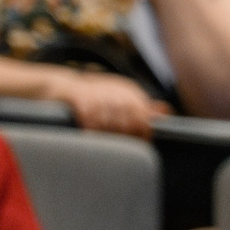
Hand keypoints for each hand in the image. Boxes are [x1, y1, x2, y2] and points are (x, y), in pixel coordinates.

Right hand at [47, 68, 170, 136]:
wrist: (63, 86)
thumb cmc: (97, 98)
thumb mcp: (122, 99)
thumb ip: (143, 108)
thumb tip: (167, 111)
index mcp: (130, 91)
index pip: (144, 118)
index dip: (142, 134)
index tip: (138, 143)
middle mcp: (116, 90)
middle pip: (128, 123)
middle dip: (123, 136)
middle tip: (115, 143)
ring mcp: (98, 93)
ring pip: (109, 124)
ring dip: (104, 135)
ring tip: (99, 138)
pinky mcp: (80, 97)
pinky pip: (90, 120)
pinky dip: (90, 130)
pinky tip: (87, 133)